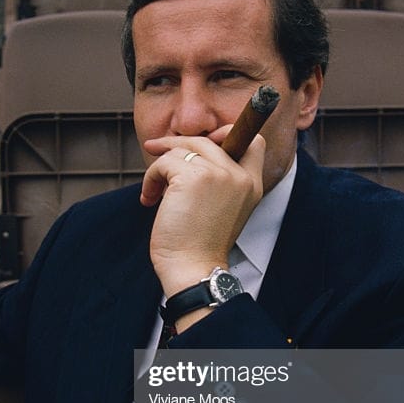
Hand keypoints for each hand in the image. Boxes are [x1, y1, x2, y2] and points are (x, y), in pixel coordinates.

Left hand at [140, 127, 264, 298]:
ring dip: (160, 167)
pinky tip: (150, 199)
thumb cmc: (199, 245)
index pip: (254, 140)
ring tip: (154, 191)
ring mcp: (218, 174)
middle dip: (177, 144)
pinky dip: (150, 178)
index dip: (227, 133)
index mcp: (252, 184)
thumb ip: (217, 180)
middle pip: (207, 140)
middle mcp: (240, 176)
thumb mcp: (222, 209)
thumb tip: (186, 149)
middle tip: (155, 149)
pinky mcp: (192, 176)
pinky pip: (164, 162)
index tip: (202, 142)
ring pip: (182, 149)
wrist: (193, 269)